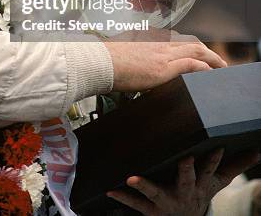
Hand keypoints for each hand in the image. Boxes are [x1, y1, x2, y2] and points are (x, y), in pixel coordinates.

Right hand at [102, 29, 226, 91]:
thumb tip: (125, 57)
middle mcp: (158, 43)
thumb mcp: (118, 51)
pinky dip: (204, 67)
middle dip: (207, 52)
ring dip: (212, 59)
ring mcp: (162, 54)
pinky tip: (210, 72)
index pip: (176, 40)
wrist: (98, 61)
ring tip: (221, 68)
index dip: (190, 46)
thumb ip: (128, 52)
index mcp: (148, 39)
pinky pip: (191, 64)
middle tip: (217, 62)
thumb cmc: (104, 59)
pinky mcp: (163, 67)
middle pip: (191, 43)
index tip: (198, 53)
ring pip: (196, 51)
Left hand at [106, 149, 259, 215]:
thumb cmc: (199, 192)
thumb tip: (257, 151)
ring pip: (155, 192)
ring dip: (143, 186)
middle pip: (187, 179)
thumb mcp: (217, 182)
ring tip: (131, 178)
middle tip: (185, 159)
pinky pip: (134, 203)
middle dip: (187, 169)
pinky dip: (122, 196)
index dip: (214, 159)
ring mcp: (165, 201)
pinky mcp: (150, 209)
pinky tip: (111, 189)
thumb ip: (235, 165)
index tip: (217, 147)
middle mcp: (184, 192)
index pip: (210, 169)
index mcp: (199, 183)